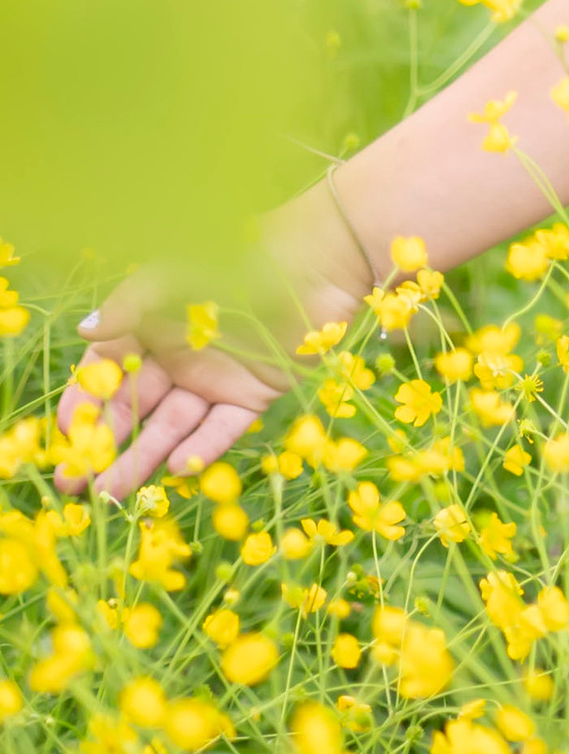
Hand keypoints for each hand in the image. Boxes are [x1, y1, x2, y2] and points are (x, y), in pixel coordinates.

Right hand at [53, 252, 364, 503]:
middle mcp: (179, 357)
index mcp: (152, 326)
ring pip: (171, 427)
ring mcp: (216, 378)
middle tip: (71, 485)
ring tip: (109, 497)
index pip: (106, 374)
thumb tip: (84, 331)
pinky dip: (201, 448)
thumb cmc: (241, 256)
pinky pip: (220, 428)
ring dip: (141, 460)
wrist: (320, 260)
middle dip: (101, 446)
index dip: (83, 406)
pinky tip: (176, 469)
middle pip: (133, 410)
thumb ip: (130, 304)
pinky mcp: (253, 393)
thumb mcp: (175, 276)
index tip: (64, 439)